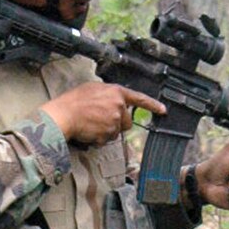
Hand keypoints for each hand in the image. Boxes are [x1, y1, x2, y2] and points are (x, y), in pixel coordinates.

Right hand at [42, 80, 165, 146]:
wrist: (65, 114)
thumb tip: (112, 100)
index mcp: (117, 92)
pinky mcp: (108, 134)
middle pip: (126, 121)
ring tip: (92, 123)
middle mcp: (119, 106)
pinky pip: (106, 140)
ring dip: (106, 131)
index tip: (163, 110)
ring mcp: (114, 121)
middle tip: (101, 120)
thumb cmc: (75, 100)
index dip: (152, 105)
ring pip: (116, 132)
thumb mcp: (94, 88)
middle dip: (117, 123)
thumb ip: (108, 94)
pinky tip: (89, 130)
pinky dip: (99, 138)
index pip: (139, 99)